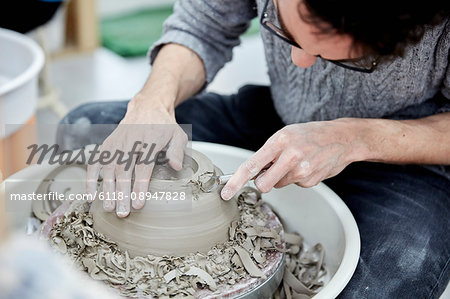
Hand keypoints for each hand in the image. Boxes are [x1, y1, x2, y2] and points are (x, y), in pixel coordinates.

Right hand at [86, 94, 187, 216]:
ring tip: (108, 208)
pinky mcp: (107, 144)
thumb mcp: (178, 135)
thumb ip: (177, 151)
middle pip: (123, 170)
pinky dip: (91, 178)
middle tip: (122, 213)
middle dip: (121, 193)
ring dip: (106, 189)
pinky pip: (95, 162)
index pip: (143, 167)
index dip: (139, 186)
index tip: (138, 204)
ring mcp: (116, 143)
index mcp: (149, 140)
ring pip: (108, 168)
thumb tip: (176, 167)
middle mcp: (130, 141)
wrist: (148, 107)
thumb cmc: (164, 126)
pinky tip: (91, 195)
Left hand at [221, 119, 364, 199]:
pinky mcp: (310, 181)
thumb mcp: (285, 135)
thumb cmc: (310, 135)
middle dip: (263, 182)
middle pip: (263, 184)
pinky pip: (293, 184)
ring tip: (297, 161)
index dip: (235, 181)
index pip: (251, 165)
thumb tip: (251, 173)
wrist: (342, 138)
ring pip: (278, 184)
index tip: (225, 192)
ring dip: (283, 176)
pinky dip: (297, 178)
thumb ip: (268, 153)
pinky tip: (308, 166)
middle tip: (273, 170)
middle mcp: (290, 156)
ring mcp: (302, 170)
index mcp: (279, 141)